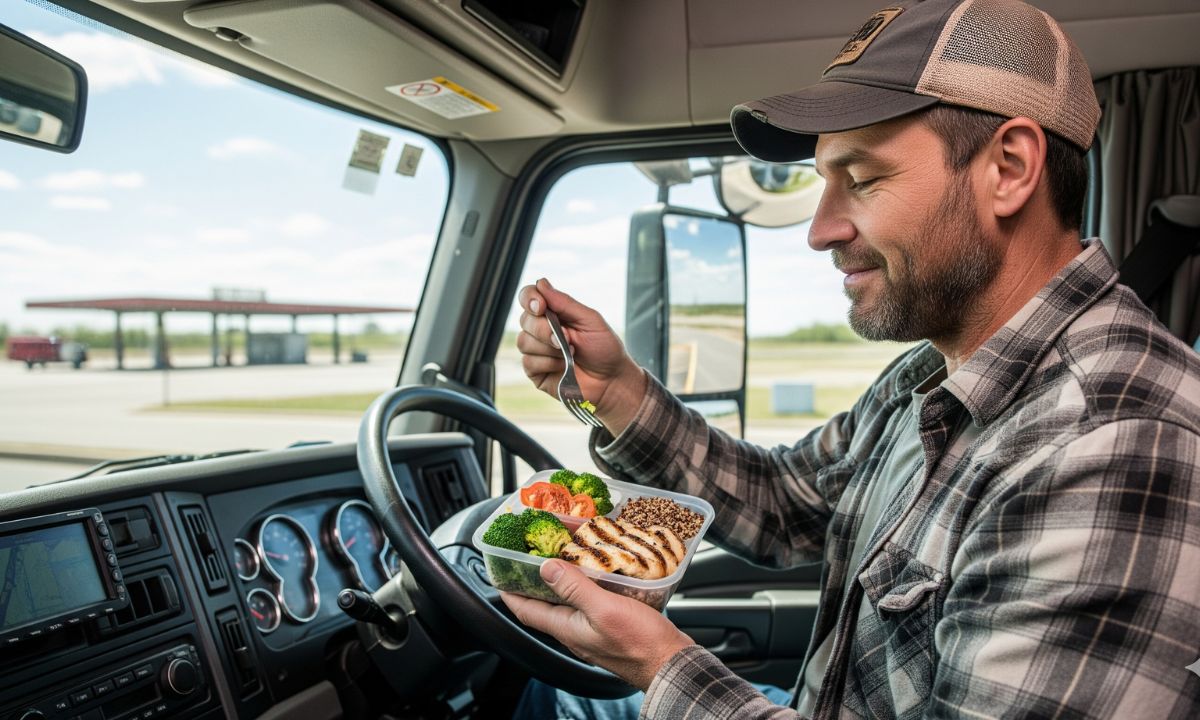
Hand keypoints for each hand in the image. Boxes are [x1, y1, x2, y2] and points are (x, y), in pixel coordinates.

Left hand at [501, 559, 693, 690]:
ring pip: (568, 604)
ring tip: (564, 558)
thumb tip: (545, 569)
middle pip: (545, 606)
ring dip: (562, 582)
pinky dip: (586, 587)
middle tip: (532, 557)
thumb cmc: (640, 642)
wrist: (671, 663)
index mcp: (567, 629)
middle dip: (535, 583)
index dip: (510, 593)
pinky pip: (589, 605)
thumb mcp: (604, 609)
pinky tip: (598, 574)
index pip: (527, 611)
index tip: (500, 574)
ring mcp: (593, 631)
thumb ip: (574, 589)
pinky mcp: (611, 628)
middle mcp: (575, 632)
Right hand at [517, 278, 647, 434]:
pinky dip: (548, 363)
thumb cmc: (604, 348)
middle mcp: (541, 329)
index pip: (529, 297)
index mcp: (553, 313)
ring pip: (524, 341)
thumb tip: (541, 283)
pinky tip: (563, 367)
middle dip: (545, 329)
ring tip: (571, 353)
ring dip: (549, 348)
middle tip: (566, 338)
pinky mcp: (535, 371)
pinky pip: (529, 362)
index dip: (530, 299)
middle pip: (524, 319)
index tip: (541, 306)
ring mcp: (536, 350)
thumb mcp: (590, 320)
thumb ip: (565, 303)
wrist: (611, 380)